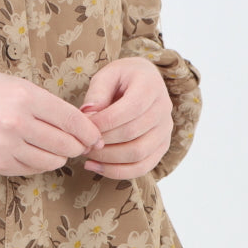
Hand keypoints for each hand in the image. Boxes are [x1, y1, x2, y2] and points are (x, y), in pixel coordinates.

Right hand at [0, 67, 104, 176]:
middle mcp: (17, 123)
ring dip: (59, 156)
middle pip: (66, 144)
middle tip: (80, 144)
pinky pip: (31, 169)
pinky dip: (39, 164)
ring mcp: (6, 146)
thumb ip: (41, 102)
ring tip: (56, 148)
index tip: (95, 137)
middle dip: (77, 146)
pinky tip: (34, 153)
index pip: (72, 120)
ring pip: (52, 161)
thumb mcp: (11, 83)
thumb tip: (76, 124)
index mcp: (25, 96)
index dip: (89, 131)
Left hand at [80, 57, 172, 178]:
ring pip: (138, 154)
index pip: (130, 109)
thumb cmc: (122, 78)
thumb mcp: (107, 75)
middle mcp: (163, 109)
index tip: (83, 126)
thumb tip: (87, 114)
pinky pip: (142, 167)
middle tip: (81, 142)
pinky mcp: (162, 146)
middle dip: (103, 141)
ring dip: (108, 159)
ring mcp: (165, 130)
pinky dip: (118, 172)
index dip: (104, 122)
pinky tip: (96, 166)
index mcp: (151, 86)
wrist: (144, 81)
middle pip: (133, 133)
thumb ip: (97, 92)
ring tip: (87, 154)